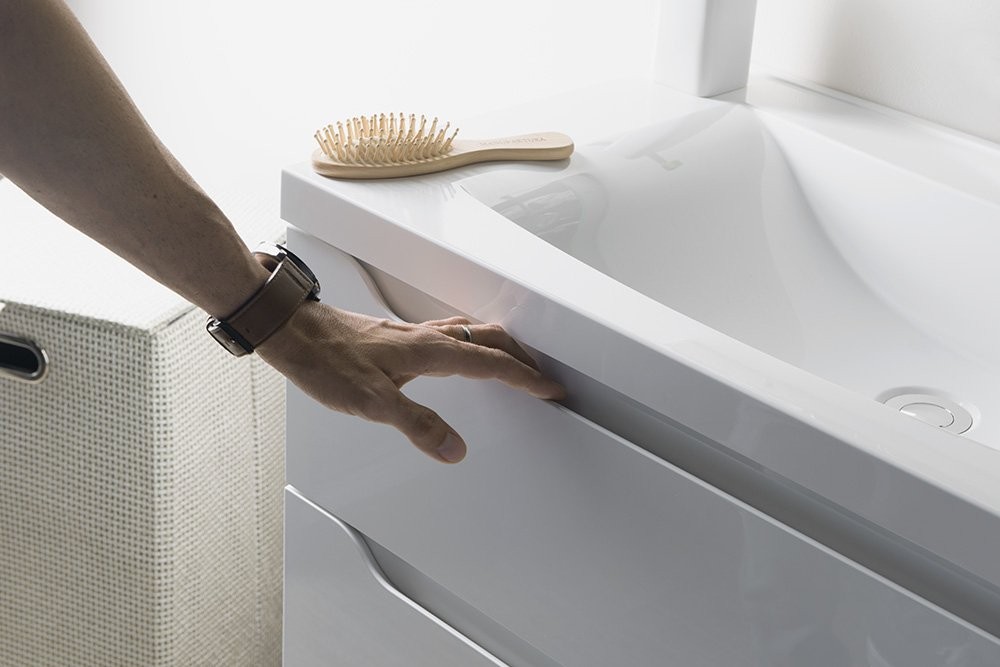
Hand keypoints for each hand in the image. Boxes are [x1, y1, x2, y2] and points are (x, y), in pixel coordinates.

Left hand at [257, 300, 564, 463]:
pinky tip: (460, 352)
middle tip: (543, 376)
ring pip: (473, 332)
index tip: (550, 389)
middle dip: (523, 358)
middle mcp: (427, 337)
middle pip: (491, 339)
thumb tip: (454, 448)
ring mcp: (413, 333)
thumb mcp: (372, 403)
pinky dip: (474, 341)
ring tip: (515, 362)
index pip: (492, 364)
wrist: (292, 332)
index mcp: (430, 351)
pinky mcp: (398, 335)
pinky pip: (452, 332)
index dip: (525, 378)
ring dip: (501, 346)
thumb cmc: (326, 361)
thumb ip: (417, 425)